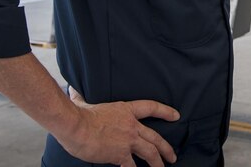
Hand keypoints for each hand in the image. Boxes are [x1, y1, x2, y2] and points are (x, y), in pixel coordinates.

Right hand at [60, 87, 179, 166]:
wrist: (76, 126)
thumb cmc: (78, 114)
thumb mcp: (83, 102)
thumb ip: (81, 98)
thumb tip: (74, 91)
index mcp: (125, 110)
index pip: (151, 107)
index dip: (165, 111)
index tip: (176, 115)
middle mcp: (131, 125)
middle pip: (155, 137)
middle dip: (166, 148)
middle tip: (173, 156)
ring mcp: (128, 140)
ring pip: (150, 152)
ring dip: (158, 162)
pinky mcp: (120, 154)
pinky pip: (132, 166)